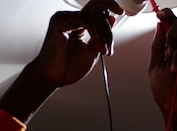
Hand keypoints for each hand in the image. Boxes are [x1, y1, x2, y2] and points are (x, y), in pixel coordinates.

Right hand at [0, 0, 122, 122]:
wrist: (55, 78)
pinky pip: (84, 19)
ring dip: (104, 34)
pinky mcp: (59, 20)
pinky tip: (97, 41)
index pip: (96, 9)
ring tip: (104, 49)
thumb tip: (112, 19)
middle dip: (108, 26)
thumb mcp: (92, 52)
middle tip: (111, 44)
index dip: (109, 6)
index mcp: (79, 25)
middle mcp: (72, 19)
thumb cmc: (69, 68)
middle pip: (96, 9)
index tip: (121, 12)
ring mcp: (65, 18)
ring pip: (93, 16)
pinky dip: (94, 30)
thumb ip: (101, 36)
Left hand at [148, 8, 176, 121]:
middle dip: (172, 35)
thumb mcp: (155, 67)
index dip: (166, 16)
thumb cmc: (165, 92)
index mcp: (169, 48)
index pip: (169, 26)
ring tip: (173, 68)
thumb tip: (160, 26)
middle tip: (167, 51)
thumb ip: (157, 46)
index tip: (160, 15)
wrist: (175, 108)